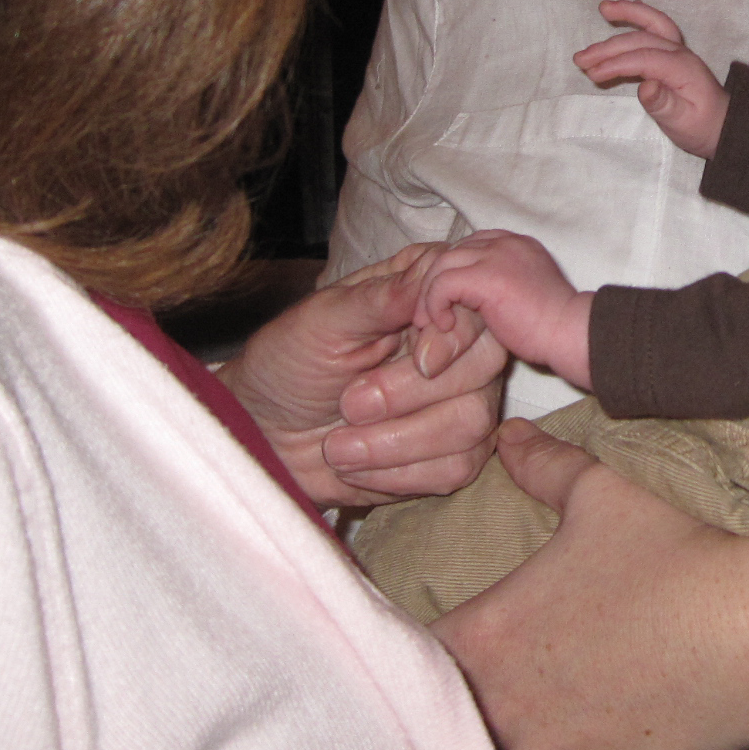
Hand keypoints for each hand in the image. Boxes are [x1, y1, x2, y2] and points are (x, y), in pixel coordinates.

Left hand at [217, 246, 509, 508]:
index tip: (418, 358)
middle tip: (349, 405)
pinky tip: (359, 466)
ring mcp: (460, 399)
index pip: (477, 305)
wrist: (265, 436)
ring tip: (338, 445)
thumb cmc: (288, 366)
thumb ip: (380, 298)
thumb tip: (433, 276)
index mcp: (426, 294)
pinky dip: (400, 474)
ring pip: (472, 423)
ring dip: (397, 442)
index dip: (455, 336)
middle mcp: (454, 344)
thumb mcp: (321, 322)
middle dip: (411, 396)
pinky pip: (457, 468)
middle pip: (483, 367)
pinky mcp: (452, 452)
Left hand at [418, 231, 595, 388]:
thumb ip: (498, 286)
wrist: (572, 333)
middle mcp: (505, 242)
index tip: (444, 302)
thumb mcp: (523, 295)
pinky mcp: (487, 276)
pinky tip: (445, 325)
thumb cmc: (552, 326)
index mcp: (515, 244)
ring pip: (442, 264)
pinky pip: (443, 283)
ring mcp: (496, 255)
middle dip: (433, 282)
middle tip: (425, 315)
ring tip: (430, 323)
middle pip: (451, 251)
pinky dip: (436, 304)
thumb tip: (468, 300)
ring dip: (429, 295)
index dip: (451, 272)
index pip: (468, 246)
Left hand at [434, 419, 748, 749]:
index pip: (417, 658)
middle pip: (460, 720)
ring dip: (532, 748)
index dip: (434, 654)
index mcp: (482, 638)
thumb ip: (542, 467)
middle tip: (527, 678)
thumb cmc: (673, 556)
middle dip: (482, 704)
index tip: (465, 647)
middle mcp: (497, 712)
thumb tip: (509, 436)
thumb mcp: (600, 494)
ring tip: (572, 714)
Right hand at [573, 0, 729, 158]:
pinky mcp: (672, 52)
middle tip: (580, 58)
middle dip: (609, 47)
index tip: (592, 73)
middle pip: (641, 40)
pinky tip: (624, 9)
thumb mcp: (682, 123)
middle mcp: (679, 53)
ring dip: (627, 16)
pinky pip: (656, 26)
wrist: (722, 125)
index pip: (644, 59)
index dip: (616, 64)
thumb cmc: (701, 127)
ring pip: (651, 25)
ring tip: (603, 8)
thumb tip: (645, 87)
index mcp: (682, 69)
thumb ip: (664, 104)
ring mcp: (677, 50)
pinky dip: (639, 15)